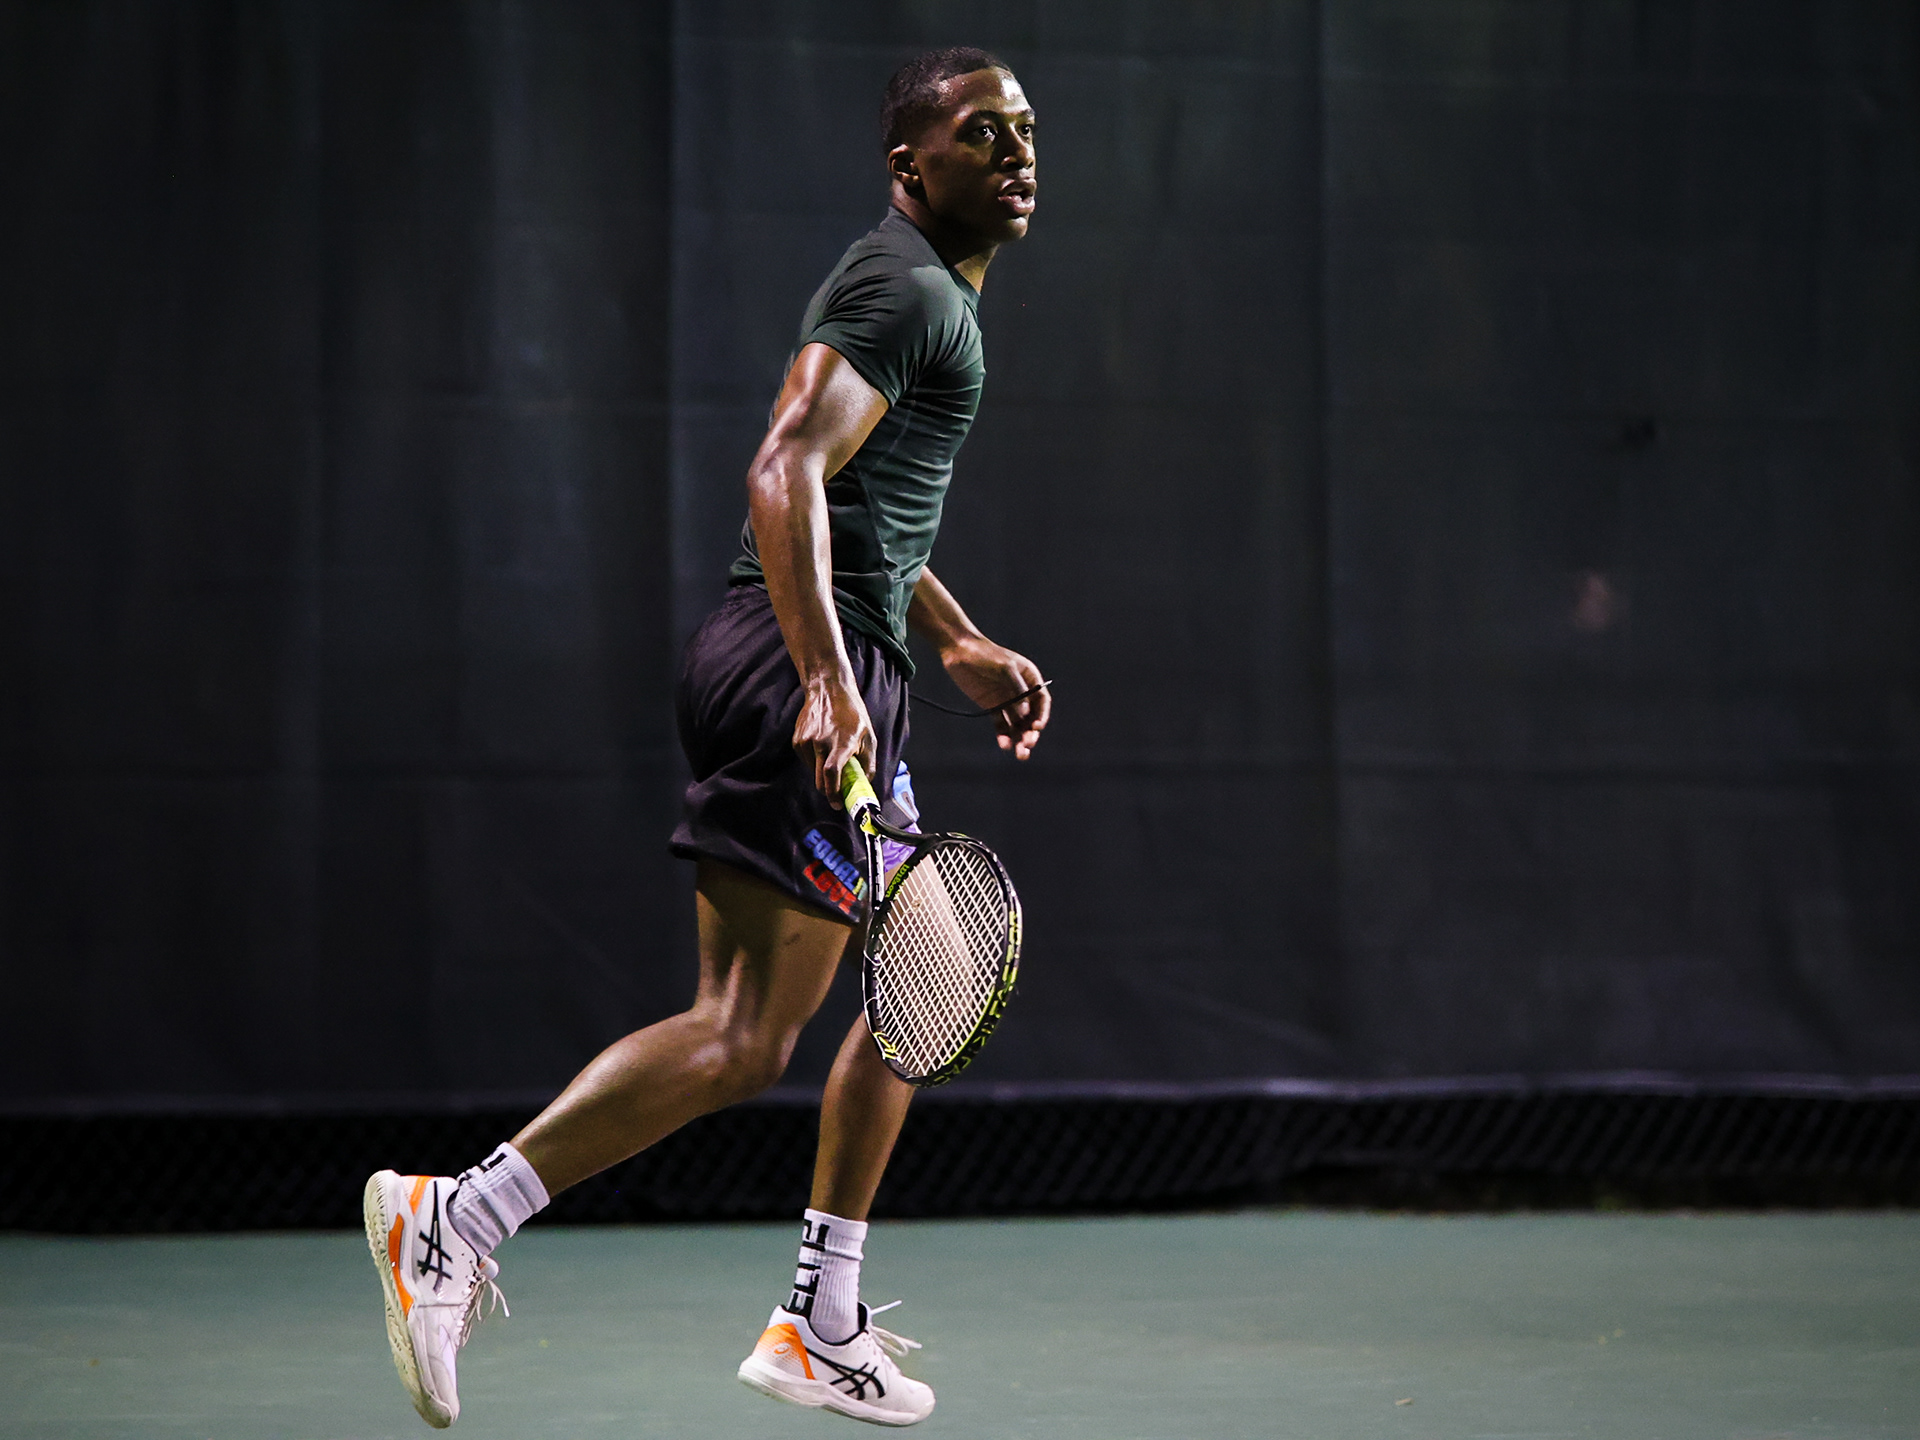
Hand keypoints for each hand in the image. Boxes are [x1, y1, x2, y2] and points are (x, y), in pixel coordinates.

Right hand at [792, 669, 876, 806]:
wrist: (828, 690)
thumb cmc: (852, 713)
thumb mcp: (868, 735)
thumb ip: (868, 761)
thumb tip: (865, 783)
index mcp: (842, 742)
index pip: (832, 773)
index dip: (834, 793)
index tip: (838, 804)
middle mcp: (821, 742)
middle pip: (820, 780)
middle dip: (829, 790)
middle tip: (838, 792)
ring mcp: (807, 741)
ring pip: (813, 772)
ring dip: (823, 773)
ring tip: (832, 755)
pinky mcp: (798, 741)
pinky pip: (807, 762)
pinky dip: (815, 762)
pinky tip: (823, 747)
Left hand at [941, 637, 1049, 759]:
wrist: (959, 652)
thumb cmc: (985, 655)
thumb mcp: (1004, 668)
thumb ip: (1016, 688)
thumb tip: (1025, 712)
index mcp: (1029, 678)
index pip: (1041, 701)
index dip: (1042, 715)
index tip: (1036, 727)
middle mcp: (1021, 691)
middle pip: (1031, 716)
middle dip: (1031, 732)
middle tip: (1028, 745)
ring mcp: (1006, 700)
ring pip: (1017, 723)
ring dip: (1020, 739)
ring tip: (1021, 754)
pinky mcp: (992, 706)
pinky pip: (1001, 724)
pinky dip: (1004, 735)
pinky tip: (1004, 744)